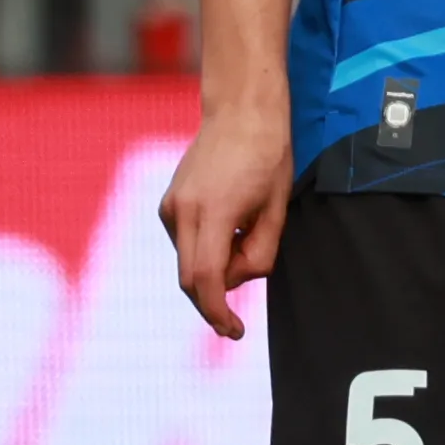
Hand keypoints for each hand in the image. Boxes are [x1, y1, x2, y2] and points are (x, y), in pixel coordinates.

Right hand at [156, 98, 291, 340]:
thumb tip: (237, 281)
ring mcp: (170, 207)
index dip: (218, 312)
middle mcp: (182, 211)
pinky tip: (232, 223)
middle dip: (215, 299)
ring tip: (250, 230)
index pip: (208, 279)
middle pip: (190, 279)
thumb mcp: (277, 209)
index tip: (234, 331)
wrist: (241, 112)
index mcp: (214, 212)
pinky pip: (186, 244)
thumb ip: (260, 253)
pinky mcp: (168, 204)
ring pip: (189, 262)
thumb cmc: (268, 157)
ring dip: (217, 268)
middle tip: (239, 315)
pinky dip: (207, 251)